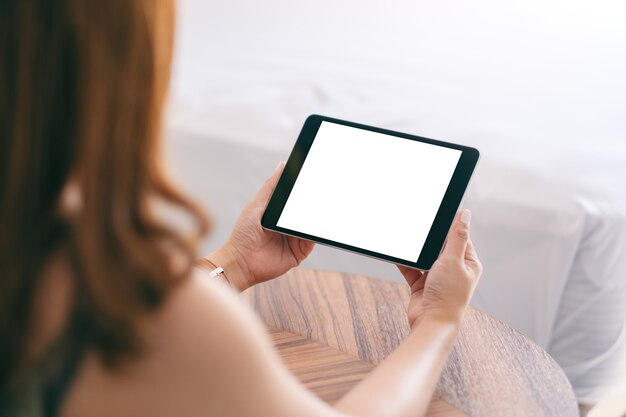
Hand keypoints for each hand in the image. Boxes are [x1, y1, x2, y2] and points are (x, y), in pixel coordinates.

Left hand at [205, 162, 314, 291]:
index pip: (297, 198)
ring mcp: (296, 238)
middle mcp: (290, 225)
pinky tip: (317, 224)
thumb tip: (283, 165)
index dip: (306, 188)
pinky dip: (316, 232)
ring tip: (324, 204)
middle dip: (316, 201)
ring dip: (318, 216)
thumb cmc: (243, 233)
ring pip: (312, 224)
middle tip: (325, 188)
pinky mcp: (300, 252)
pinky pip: (313, 240)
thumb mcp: (257, 204)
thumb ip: (270, 187)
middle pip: (307, 210)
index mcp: (280, 212)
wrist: (241, 262)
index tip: (315, 174)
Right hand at [397, 209, 481, 327]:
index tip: (437, 214)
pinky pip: (411, 268)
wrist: (431, 322)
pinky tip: (399, 255)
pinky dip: (405, 263)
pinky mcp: (422, 284)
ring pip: (424, 256)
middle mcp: (454, 269)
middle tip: (420, 227)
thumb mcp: (453, 260)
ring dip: (417, 252)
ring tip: (409, 242)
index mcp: (468, 263)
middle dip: (430, 239)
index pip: (460, 237)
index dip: (450, 226)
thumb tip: (465, 214)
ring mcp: (437, 277)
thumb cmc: (448, 296)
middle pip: (440, 246)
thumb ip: (457, 236)